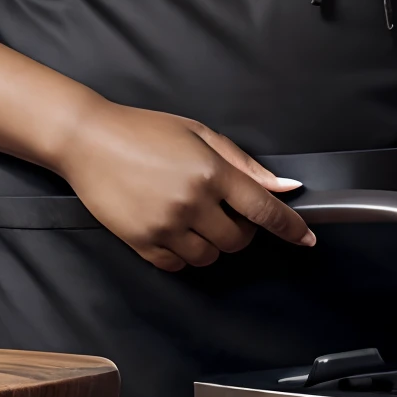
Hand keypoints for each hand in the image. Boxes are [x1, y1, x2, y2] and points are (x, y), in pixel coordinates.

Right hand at [57, 99, 315, 270]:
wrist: (89, 141)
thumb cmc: (144, 131)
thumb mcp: (198, 133)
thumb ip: (242, 163)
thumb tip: (282, 185)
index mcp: (210, 171)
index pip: (262, 208)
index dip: (290, 227)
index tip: (307, 239)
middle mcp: (192, 202)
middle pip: (238, 240)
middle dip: (240, 228)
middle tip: (224, 208)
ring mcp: (166, 226)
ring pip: (210, 256)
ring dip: (212, 241)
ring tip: (193, 214)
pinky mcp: (142, 244)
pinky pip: (178, 265)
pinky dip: (184, 253)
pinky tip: (174, 227)